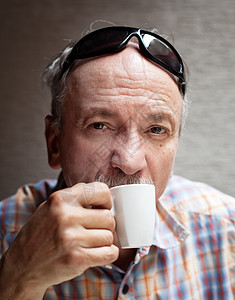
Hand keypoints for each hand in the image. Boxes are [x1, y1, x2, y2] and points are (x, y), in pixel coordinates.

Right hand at [0, 182, 118, 298]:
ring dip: (104, 242)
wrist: (22, 266)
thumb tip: (105, 198)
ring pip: (109, 236)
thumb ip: (75, 199)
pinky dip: (107, 255)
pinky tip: (96, 254)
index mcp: (61, 199)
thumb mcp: (51, 207)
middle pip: (108, 217)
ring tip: (90, 244)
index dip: (106, 201)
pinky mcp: (77, 258)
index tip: (103, 208)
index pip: (101, 191)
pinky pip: (110, 253)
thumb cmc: (40, 234)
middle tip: (95, 231)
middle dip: (106, 225)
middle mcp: (66, 216)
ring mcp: (71, 238)